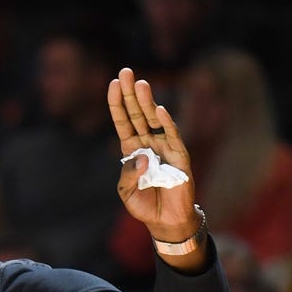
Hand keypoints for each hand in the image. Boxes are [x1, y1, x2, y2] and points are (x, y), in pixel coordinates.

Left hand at [108, 68, 201, 245]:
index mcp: (131, 149)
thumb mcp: (126, 191)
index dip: (117, 103)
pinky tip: (160, 109)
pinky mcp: (179, 156)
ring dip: (146, 102)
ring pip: (153, 120)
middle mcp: (147, 143)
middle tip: (126, 72)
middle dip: (130, 93)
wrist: (165, 220)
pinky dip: (167, 123)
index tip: (112, 83)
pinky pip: (172, 137)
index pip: (123, 121)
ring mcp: (163, 147)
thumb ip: (129, 174)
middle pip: (137, 113)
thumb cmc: (144, 204)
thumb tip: (142, 156)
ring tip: (140, 84)